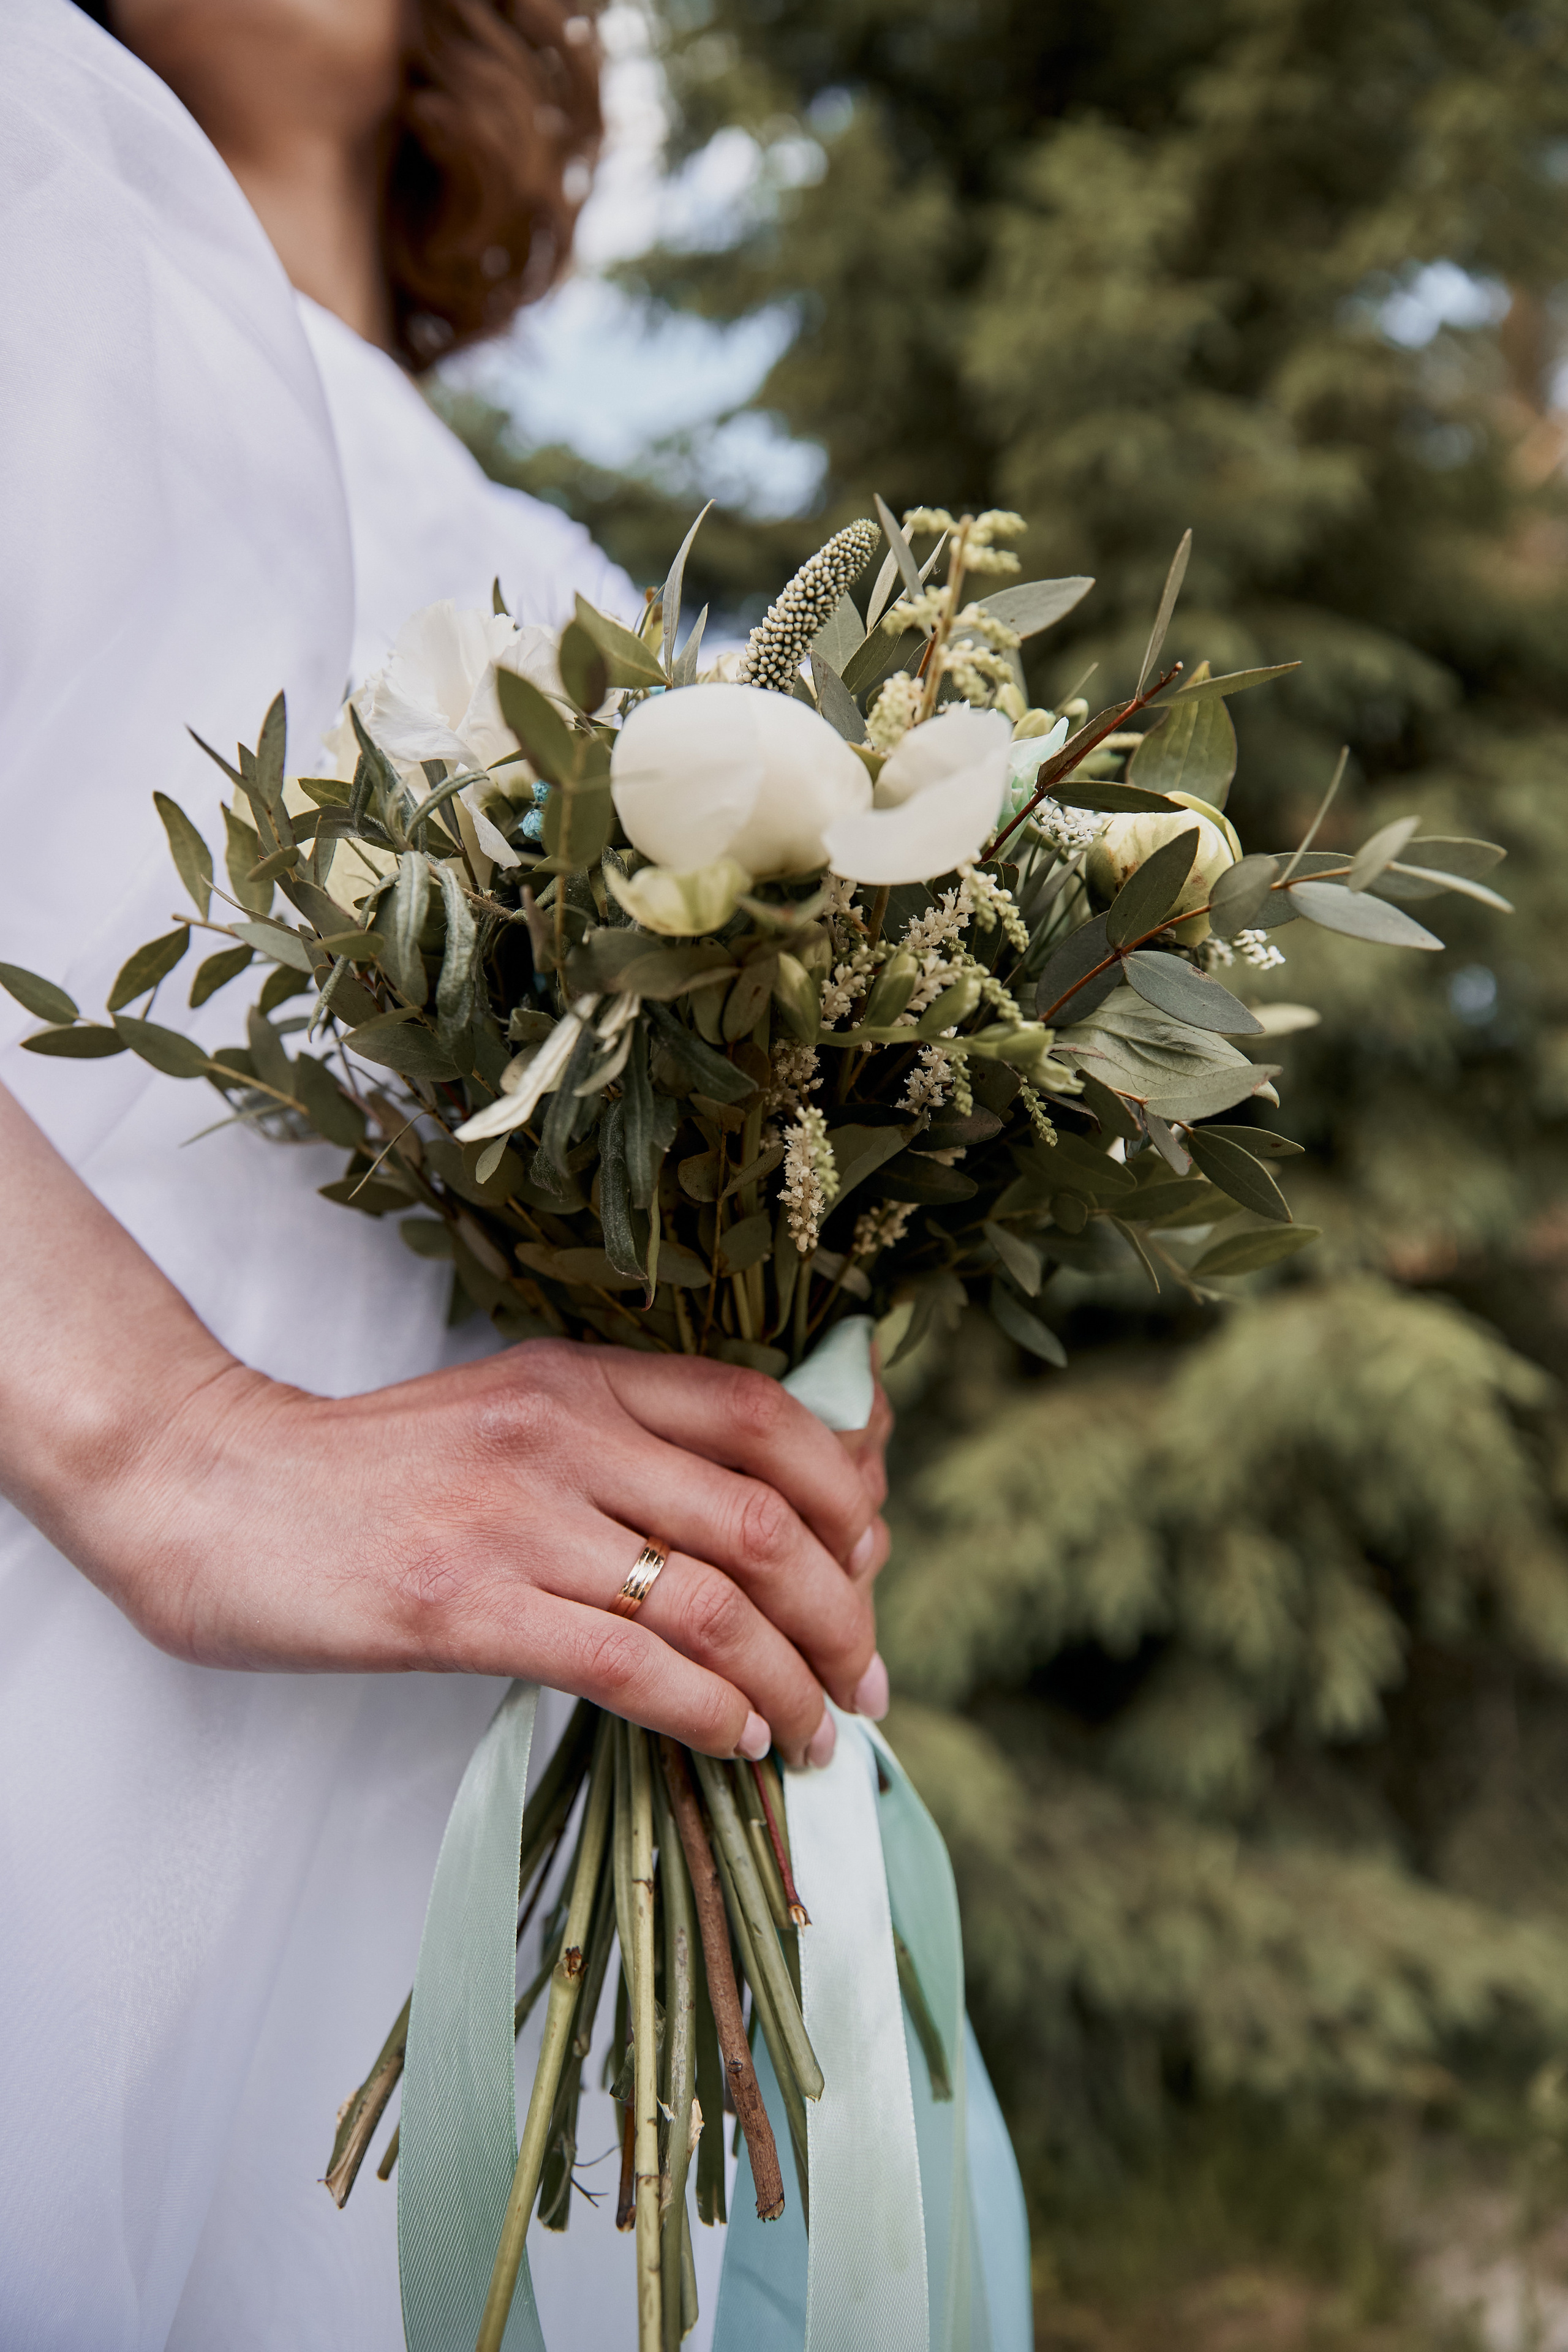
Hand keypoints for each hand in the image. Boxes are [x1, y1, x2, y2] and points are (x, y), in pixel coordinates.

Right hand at [0, 1085, 891, 1766]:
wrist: (209, 1488)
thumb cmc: (369, 1470)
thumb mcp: (510, 1412)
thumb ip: (619, 1444)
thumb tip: (750, 1524)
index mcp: (583, 1378)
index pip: (765, 1414)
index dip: (848, 1488)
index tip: (873, 1562)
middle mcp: (564, 1431)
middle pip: (766, 1519)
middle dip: (843, 1613)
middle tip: (869, 1680)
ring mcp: (515, 1517)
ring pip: (712, 1603)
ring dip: (791, 1682)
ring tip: (818, 1734)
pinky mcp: (462, 1605)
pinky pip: (629, 1665)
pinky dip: (708, 1713)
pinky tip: (737, 1745)